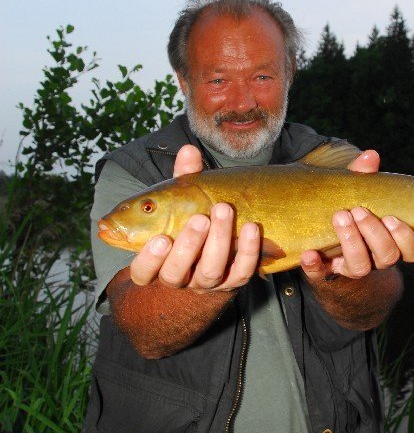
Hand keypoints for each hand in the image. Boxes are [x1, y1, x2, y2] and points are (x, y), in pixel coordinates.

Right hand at [129, 145, 260, 290]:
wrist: (220, 250)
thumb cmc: (190, 221)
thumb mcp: (182, 202)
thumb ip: (182, 180)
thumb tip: (189, 150)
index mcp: (157, 263)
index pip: (143, 273)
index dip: (149, 261)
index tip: (161, 239)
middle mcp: (179, 278)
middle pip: (177, 272)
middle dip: (189, 245)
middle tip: (200, 218)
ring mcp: (206, 282)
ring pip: (210, 271)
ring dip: (219, 241)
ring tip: (224, 210)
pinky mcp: (233, 281)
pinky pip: (241, 272)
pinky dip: (248, 250)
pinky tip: (252, 227)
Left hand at [300, 149, 413, 282]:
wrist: (327, 250)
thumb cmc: (351, 217)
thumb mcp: (360, 197)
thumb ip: (365, 178)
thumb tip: (371, 154)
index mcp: (391, 243)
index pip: (411, 251)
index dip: (405, 238)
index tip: (390, 217)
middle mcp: (376, 260)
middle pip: (387, 256)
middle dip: (374, 233)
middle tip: (358, 211)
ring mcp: (351, 269)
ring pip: (360, 267)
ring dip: (351, 243)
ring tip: (339, 217)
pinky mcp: (326, 273)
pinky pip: (321, 274)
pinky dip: (315, 266)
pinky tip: (308, 253)